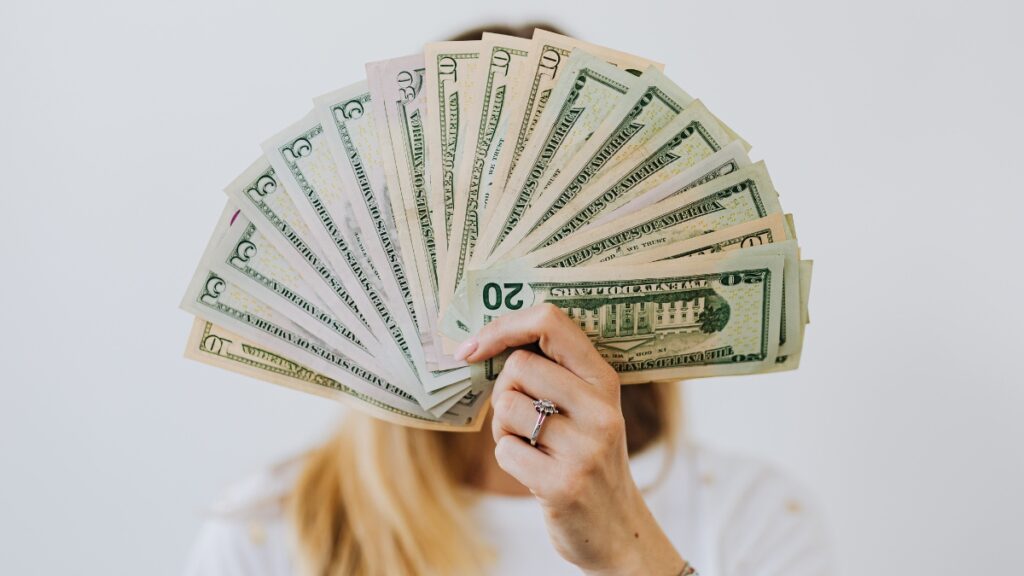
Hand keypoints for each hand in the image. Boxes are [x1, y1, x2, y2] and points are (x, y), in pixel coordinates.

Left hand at [455, 304, 687, 575]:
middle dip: (503, 392)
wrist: (617, 530)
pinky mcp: (564, 483)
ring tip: (531, 447)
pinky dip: (508, 459)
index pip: (550, 322)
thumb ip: (553, 372)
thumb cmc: (586, 457)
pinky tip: (534, 471)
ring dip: (503, 429)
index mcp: (604, 380)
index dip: (503, 326)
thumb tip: (483, 341)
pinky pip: (504, 451)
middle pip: (518, 366)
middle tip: (520, 419)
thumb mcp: (587, 408)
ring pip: (506, 408)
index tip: (474, 347)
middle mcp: (600, 409)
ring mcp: (585, 447)